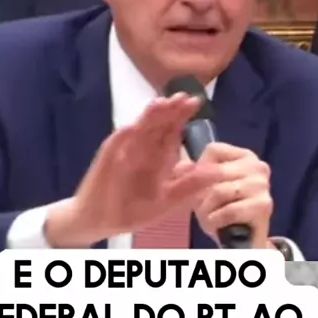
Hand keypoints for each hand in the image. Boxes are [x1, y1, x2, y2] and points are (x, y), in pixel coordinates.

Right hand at [45, 93, 220, 247]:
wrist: (100, 221)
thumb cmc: (133, 210)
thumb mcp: (167, 201)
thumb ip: (189, 186)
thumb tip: (216, 171)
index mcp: (158, 156)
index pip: (172, 130)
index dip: (182, 116)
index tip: (196, 102)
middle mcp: (143, 149)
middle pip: (158, 124)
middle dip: (170, 110)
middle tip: (184, 96)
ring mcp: (124, 151)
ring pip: (138, 130)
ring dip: (148, 117)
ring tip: (161, 104)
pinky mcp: (106, 160)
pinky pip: (115, 147)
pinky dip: (122, 138)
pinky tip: (131, 129)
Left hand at [193, 143, 272, 248]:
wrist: (244, 242)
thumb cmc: (222, 210)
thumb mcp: (203, 188)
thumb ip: (190, 171)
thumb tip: (180, 163)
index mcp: (245, 156)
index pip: (213, 150)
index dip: (198, 169)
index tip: (198, 186)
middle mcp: (257, 166)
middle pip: (214, 171)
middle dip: (201, 193)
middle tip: (202, 206)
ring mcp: (261, 185)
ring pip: (219, 192)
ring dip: (207, 209)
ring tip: (210, 216)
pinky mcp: (263, 205)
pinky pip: (229, 211)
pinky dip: (217, 220)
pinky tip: (218, 224)